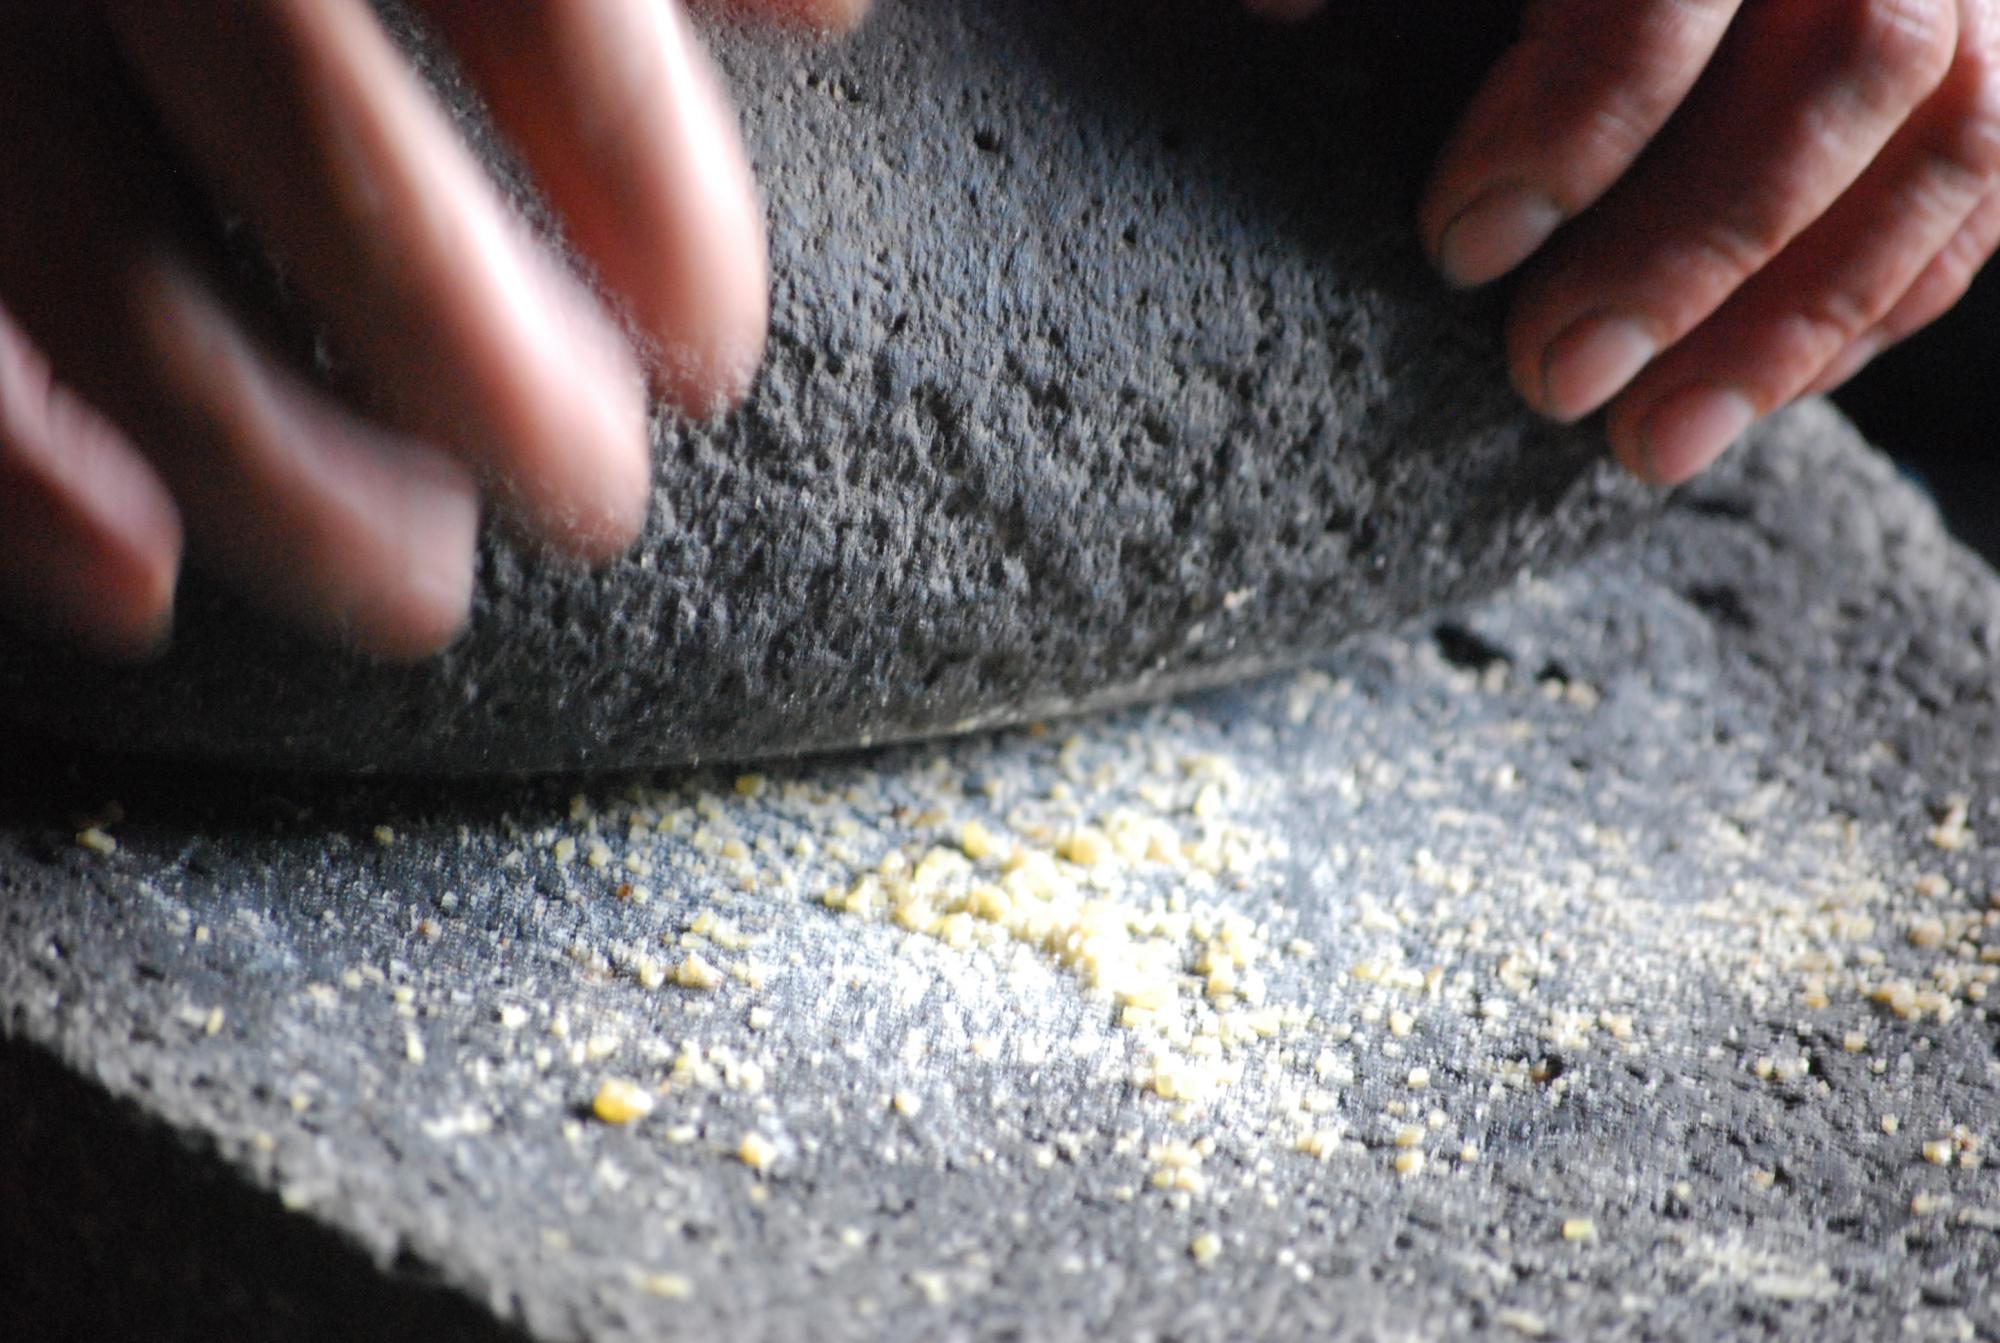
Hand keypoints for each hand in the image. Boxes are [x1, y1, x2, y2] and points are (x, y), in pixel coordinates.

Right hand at [0, 0, 862, 661]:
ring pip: (104, 261)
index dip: (644, 186)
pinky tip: (136, 587)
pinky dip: (22, 472)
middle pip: (327, 146)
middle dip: (486, 366)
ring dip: (278, 472)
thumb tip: (824, 7)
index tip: (707, 350)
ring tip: (417, 585)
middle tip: (592, 501)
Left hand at [1267, 0, 1999, 485]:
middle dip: (1687, 253)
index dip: (1572, 125)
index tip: (1459, 248)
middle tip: (1549, 383)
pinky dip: (1882, 301)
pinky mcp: (1998, 41)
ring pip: (1948, 135)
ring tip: (1651, 446)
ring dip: (1796, 320)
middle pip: (1847, 63)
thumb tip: (1270, 8)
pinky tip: (1765, 396)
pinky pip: (1988, 181)